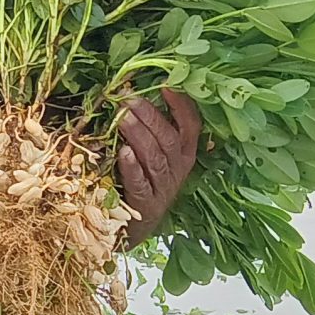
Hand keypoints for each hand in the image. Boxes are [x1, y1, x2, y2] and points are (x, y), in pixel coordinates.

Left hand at [117, 88, 201, 244]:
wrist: (133, 228)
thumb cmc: (140, 182)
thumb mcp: (150, 156)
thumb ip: (147, 130)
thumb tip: (128, 94)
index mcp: (183, 154)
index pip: (190, 126)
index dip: (181, 106)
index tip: (167, 85)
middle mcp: (177, 169)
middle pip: (170, 139)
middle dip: (150, 117)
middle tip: (129, 99)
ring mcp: (163, 188)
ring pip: (156, 158)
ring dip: (140, 136)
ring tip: (124, 118)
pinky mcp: (146, 206)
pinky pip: (140, 184)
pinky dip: (132, 168)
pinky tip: (123, 153)